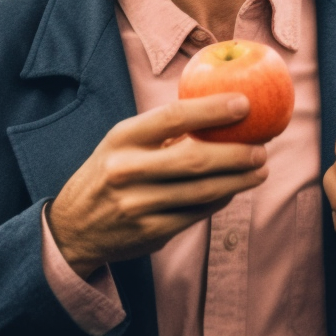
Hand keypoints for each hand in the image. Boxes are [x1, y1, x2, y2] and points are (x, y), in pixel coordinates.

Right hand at [47, 95, 267, 278]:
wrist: (73, 227)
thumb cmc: (110, 171)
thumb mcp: (123, 142)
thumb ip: (162, 130)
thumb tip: (218, 110)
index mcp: (122, 137)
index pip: (173, 116)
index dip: (212, 109)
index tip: (245, 103)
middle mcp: (127, 170)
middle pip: (194, 159)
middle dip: (235, 153)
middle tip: (262, 148)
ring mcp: (138, 204)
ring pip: (201, 192)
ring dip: (237, 181)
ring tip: (259, 170)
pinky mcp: (150, 232)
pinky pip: (196, 214)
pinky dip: (219, 201)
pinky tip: (233, 190)